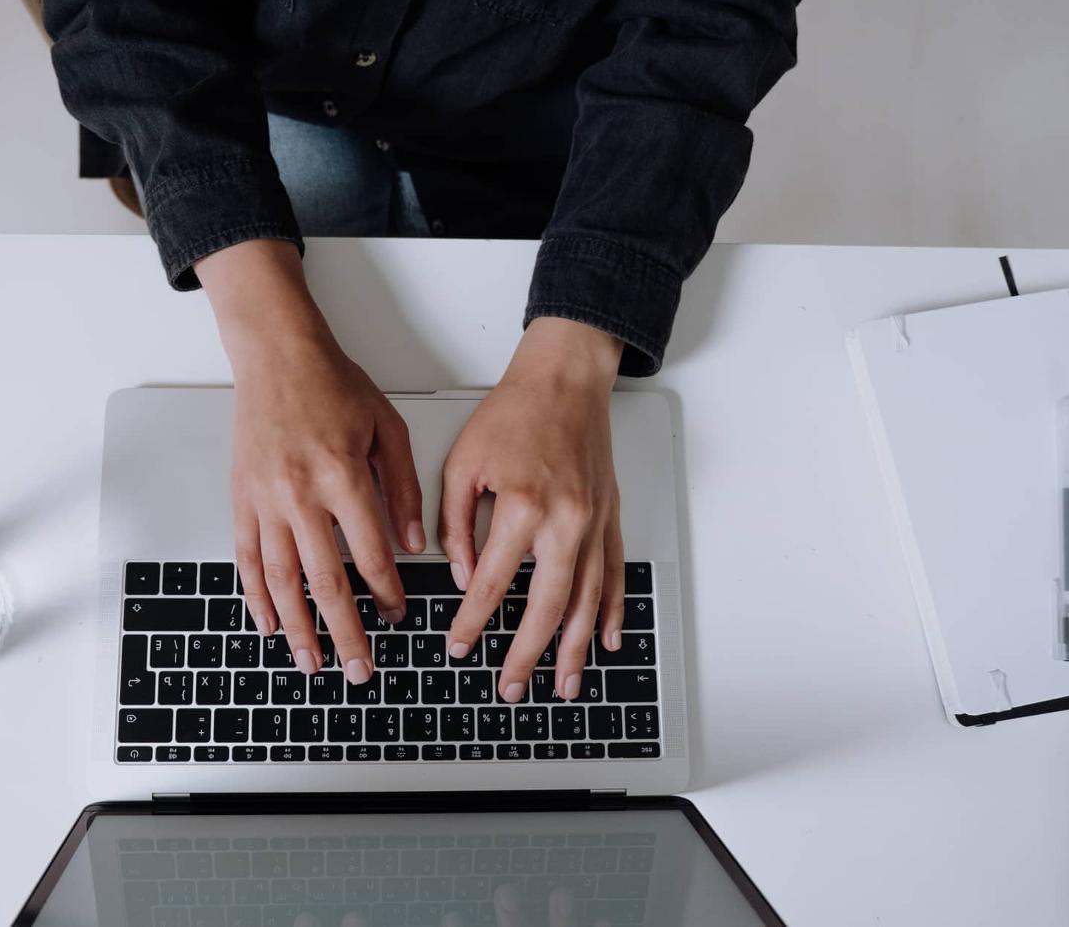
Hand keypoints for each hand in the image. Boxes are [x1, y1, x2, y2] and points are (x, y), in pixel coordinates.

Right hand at [197, 240, 424, 684]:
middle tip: (358, 668)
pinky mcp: (242, 500)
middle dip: (345, 631)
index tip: (398, 615)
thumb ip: (402, 488)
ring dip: (299, 628)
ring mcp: (265, 501)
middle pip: (325, 581)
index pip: (369, 553)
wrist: (275, 356)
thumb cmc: (333, 385)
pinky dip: (257, 596)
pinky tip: (269, 624)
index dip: (387, 592)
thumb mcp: (388, 428)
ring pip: (282, 580)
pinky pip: (248, 559)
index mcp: (342, 476)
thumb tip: (414, 543)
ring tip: (313, 662)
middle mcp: (299, 495)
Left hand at [440, 318, 624, 701]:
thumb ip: (455, 524)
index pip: (491, 583)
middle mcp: (565, 521)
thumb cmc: (515, 413)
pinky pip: (614, 575)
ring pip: (587, 602)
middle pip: (547, 608)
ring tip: (564, 685)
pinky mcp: (609, 519)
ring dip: (575, 649)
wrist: (566, 380)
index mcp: (522, 506)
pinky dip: (611, 612)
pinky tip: (606, 641)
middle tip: (510, 687)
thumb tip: (462, 575)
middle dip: (526, 655)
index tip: (458, 646)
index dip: (472, 622)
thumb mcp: (463, 463)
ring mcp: (594, 523)